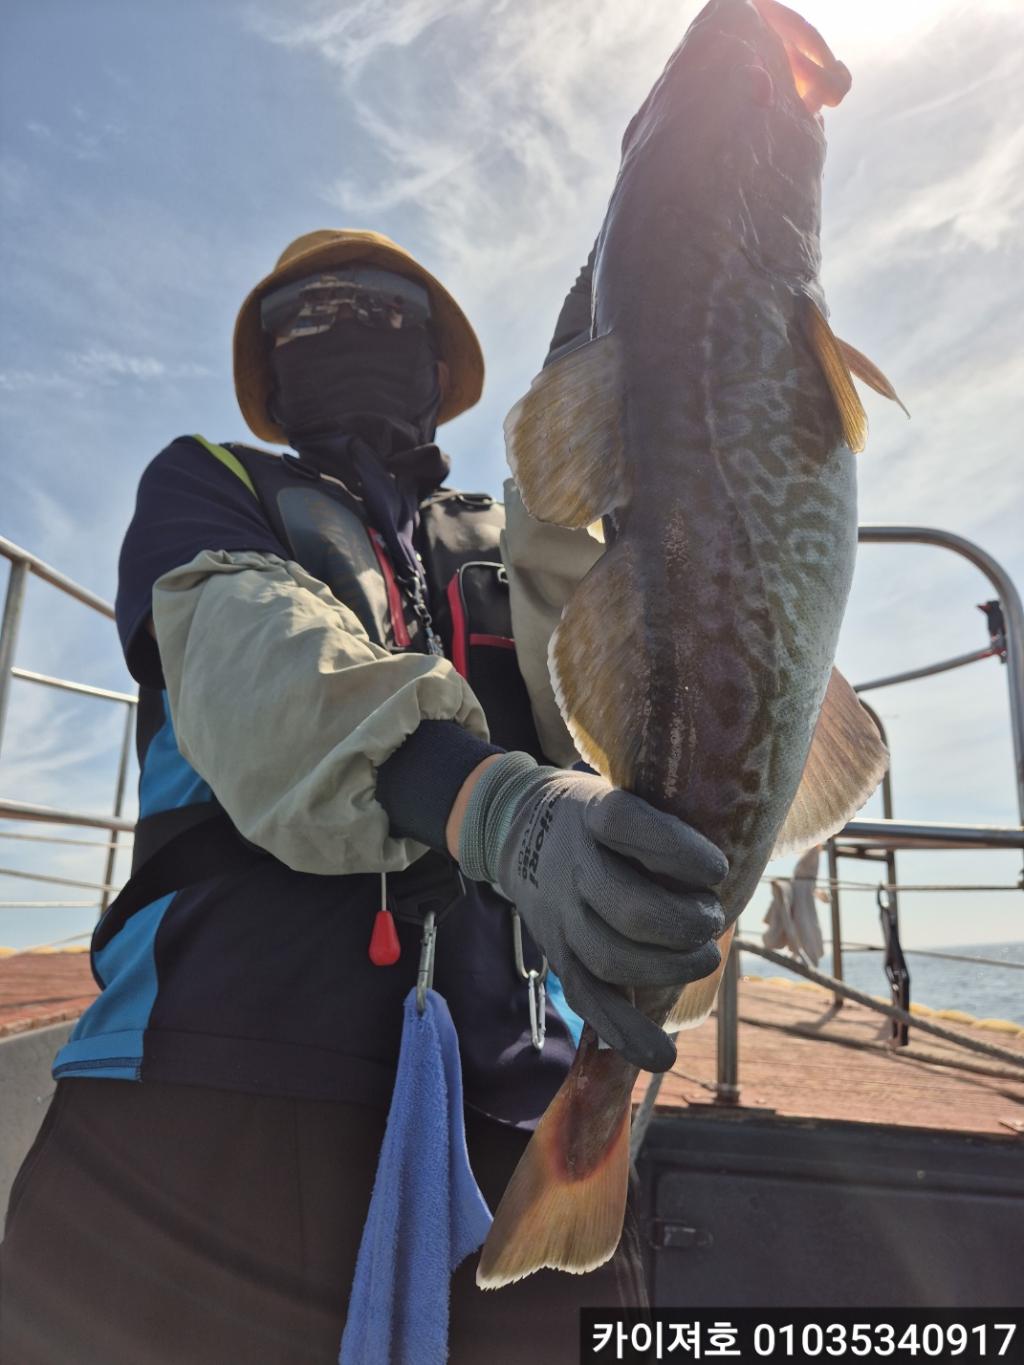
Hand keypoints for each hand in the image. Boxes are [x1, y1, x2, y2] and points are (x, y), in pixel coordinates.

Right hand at [457, 754, 726, 1070]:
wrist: (518, 830)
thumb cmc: (599, 817)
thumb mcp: (623, 794)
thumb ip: (667, 820)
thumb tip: (747, 840)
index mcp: (593, 815)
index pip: (627, 827)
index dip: (676, 851)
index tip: (717, 869)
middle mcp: (572, 867)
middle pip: (626, 908)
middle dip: (682, 925)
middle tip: (714, 921)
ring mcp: (561, 916)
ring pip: (611, 958)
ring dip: (668, 969)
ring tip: (705, 960)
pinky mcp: (558, 956)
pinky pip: (589, 1000)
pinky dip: (625, 1033)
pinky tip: (662, 1056)